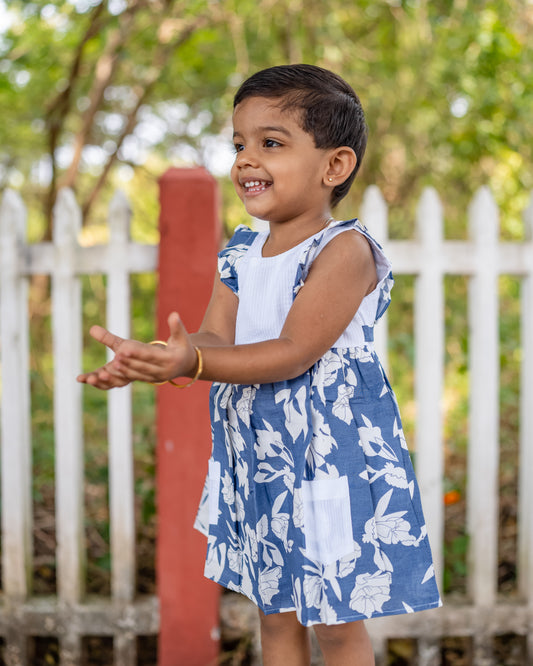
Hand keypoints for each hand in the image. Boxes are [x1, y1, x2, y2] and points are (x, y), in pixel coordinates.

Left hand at [77, 312, 196, 389]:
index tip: (124, 349)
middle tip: (115, 356)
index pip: (152, 356)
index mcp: (171, 359)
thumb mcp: (182, 336)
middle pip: (144, 366)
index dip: (137, 353)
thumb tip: (174, 314)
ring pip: (139, 373)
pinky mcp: (152, 380)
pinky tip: (115, 369)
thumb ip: (176, 326)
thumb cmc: (183, 346)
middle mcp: (164, 371)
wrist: (188, 364)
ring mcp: (158, 378)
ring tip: (112, 363)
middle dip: (129, 362)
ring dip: (125, 369)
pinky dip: (126, 374)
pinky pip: (137, 377)